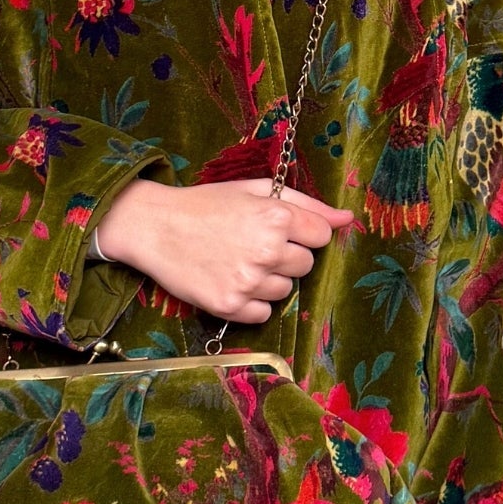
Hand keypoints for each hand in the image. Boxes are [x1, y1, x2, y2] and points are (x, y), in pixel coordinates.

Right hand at [95, 174, 355, 324]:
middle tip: (254, 244)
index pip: (321, 236)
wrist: (154, 227)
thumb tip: (348, 219)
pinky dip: (252, 302)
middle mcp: (266, 250)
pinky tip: (231, 280)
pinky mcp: (230, 306)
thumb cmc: (206, 204)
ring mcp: (248, 281)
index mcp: (276, 216)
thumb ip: (306, 205)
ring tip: (238, 261)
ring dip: (269, 279)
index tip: (280, 229)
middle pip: (306, 265)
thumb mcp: (255, 190)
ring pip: (286, 291)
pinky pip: (264, 313)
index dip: (301, 233)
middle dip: (287, 256)